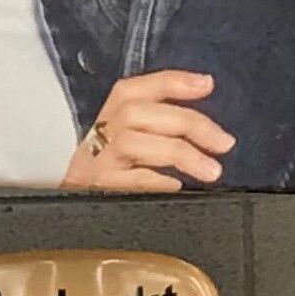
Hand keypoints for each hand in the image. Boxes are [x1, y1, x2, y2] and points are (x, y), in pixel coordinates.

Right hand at [61, 70, 235, 190]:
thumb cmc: (111, 175)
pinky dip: (156, 180)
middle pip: (136, 113)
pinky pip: (128, 181)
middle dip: (187, 122)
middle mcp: (97, 137)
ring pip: (132, 142)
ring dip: (179, 152)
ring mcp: (95, 165)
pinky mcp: (97, 192)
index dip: (170, 82)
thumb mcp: (127, 144)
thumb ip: (158, 126)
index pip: (130, 90)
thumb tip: (207, 120)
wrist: (70, 212)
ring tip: (212, 170)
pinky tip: (178, 186)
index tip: (206, 84)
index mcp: (107, 119)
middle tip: (224, 143)